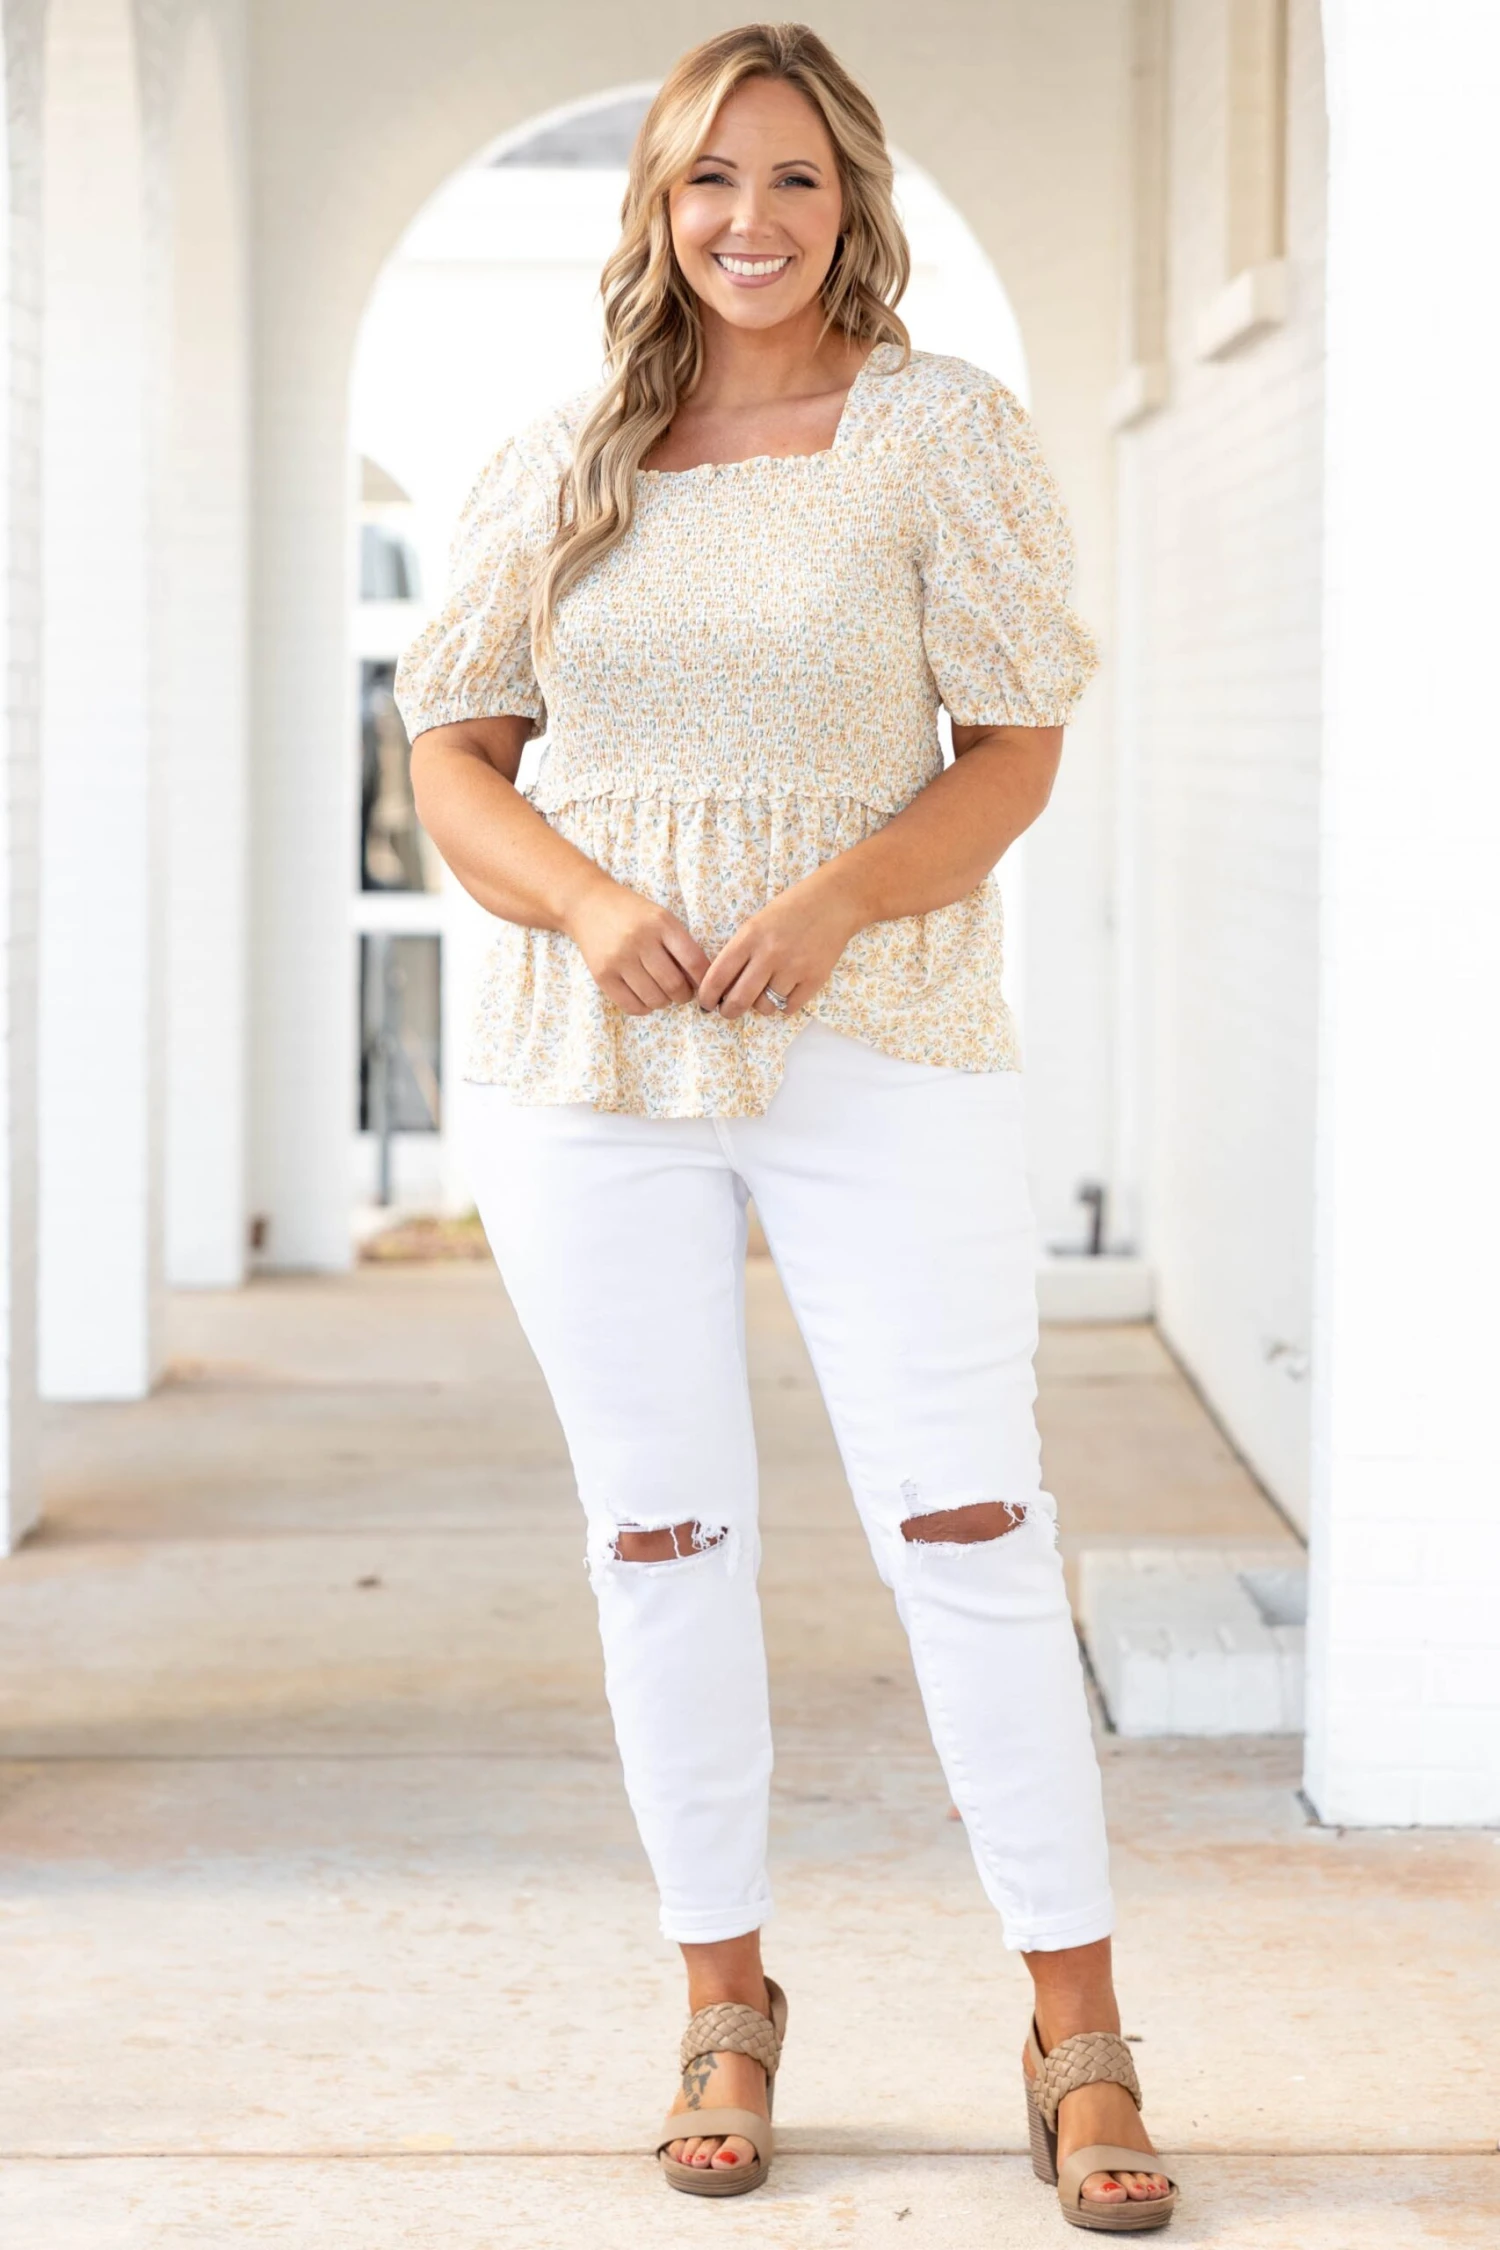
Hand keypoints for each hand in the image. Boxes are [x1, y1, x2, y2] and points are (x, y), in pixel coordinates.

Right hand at [565, 875, 709, 1014]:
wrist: (588, 905)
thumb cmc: (632, 914)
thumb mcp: (661, 918)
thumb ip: (680, 944)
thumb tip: (701, 982)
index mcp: (661, 923)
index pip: (694, 961)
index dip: (704, 980)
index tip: (703, 985)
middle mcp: (640, 940)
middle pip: (674, 984)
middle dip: (684, 995)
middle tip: (682, 993)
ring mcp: (619, 959)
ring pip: (654, 998)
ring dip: (665, 1003)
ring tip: (663, 995)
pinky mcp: (602, 975)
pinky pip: (631, 1005)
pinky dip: (645, 1008)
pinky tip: (645, 999)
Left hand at [697, 871, 864, 1019]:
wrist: (834, 901)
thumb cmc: (790, 910)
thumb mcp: (757, 923)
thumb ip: (741, 951)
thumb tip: (723, 987)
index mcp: (750, 937)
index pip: (718, 975)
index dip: (707, 996)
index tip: (705, 1003)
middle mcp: (769, 954)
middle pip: (739, 1000)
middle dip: (729, 1011)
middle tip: (728, 1011)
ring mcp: (794, 968)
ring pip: (765, 1007)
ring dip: (760, 1006)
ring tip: (764, 993)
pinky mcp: (815, 979)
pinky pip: (789, 1008)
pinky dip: (784, 1005)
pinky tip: (785, 992)